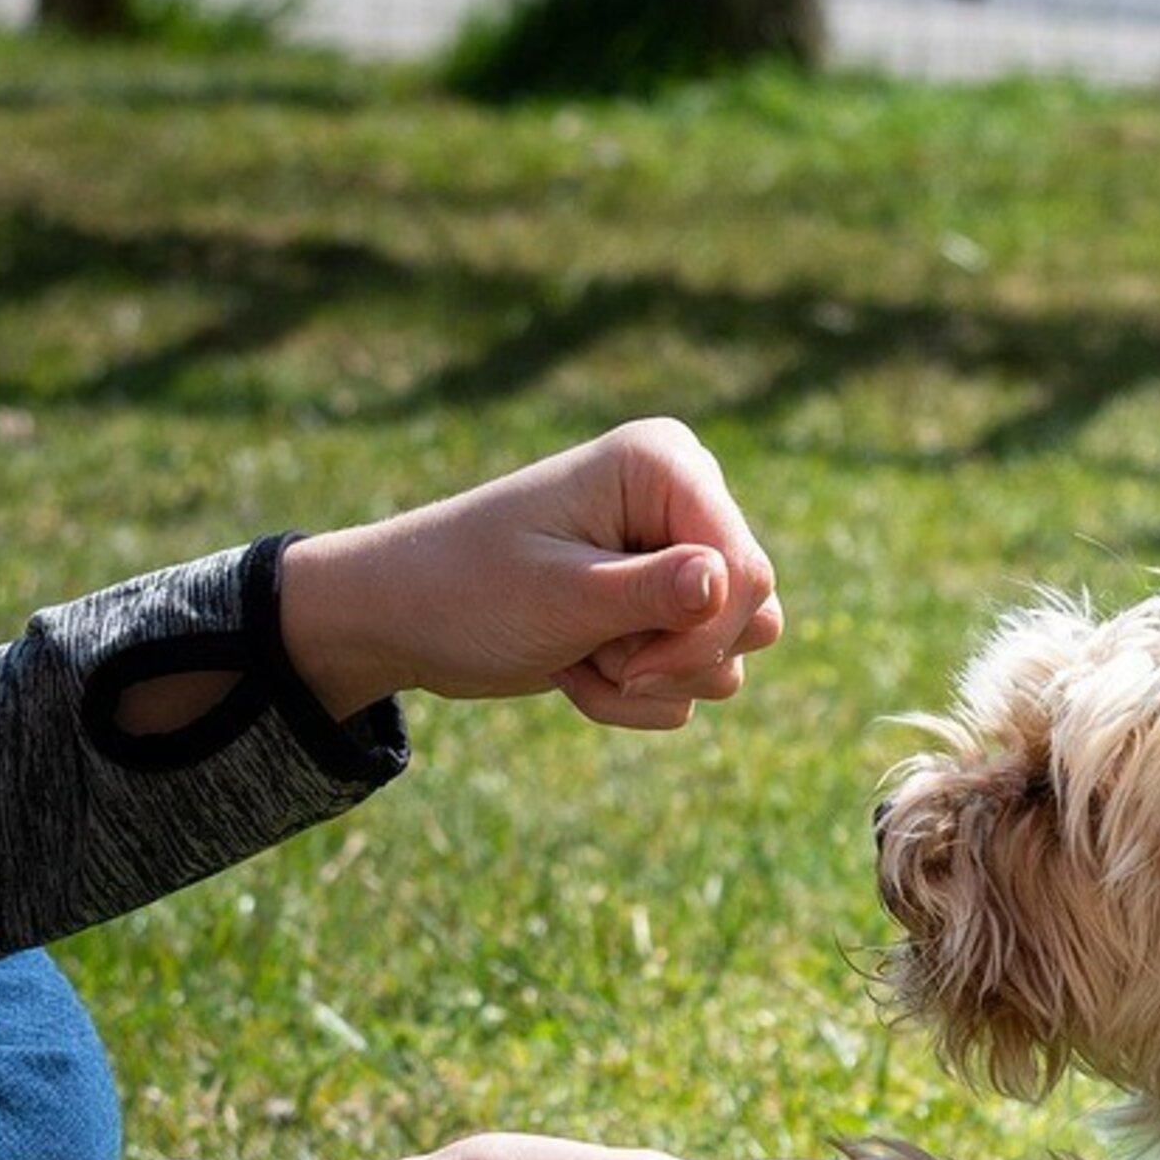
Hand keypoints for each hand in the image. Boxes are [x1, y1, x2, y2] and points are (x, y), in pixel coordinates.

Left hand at [278, 419, 782, 728]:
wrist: (404, 620)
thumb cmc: (466, 590)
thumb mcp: (558, 595)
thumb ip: (651, 592)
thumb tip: (730, 581)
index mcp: (665, 464)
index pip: (747, 569)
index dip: (702, 633)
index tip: (631, 664)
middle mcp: (686, 501)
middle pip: (755, 612)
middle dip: (676, 659)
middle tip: (600, 658)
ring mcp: (679, 556)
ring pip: (731, 654)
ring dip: (650, 682)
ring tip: (578, 657)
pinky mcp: (667, 608)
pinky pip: (698, 679)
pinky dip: (637, 695)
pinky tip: (577, 666)